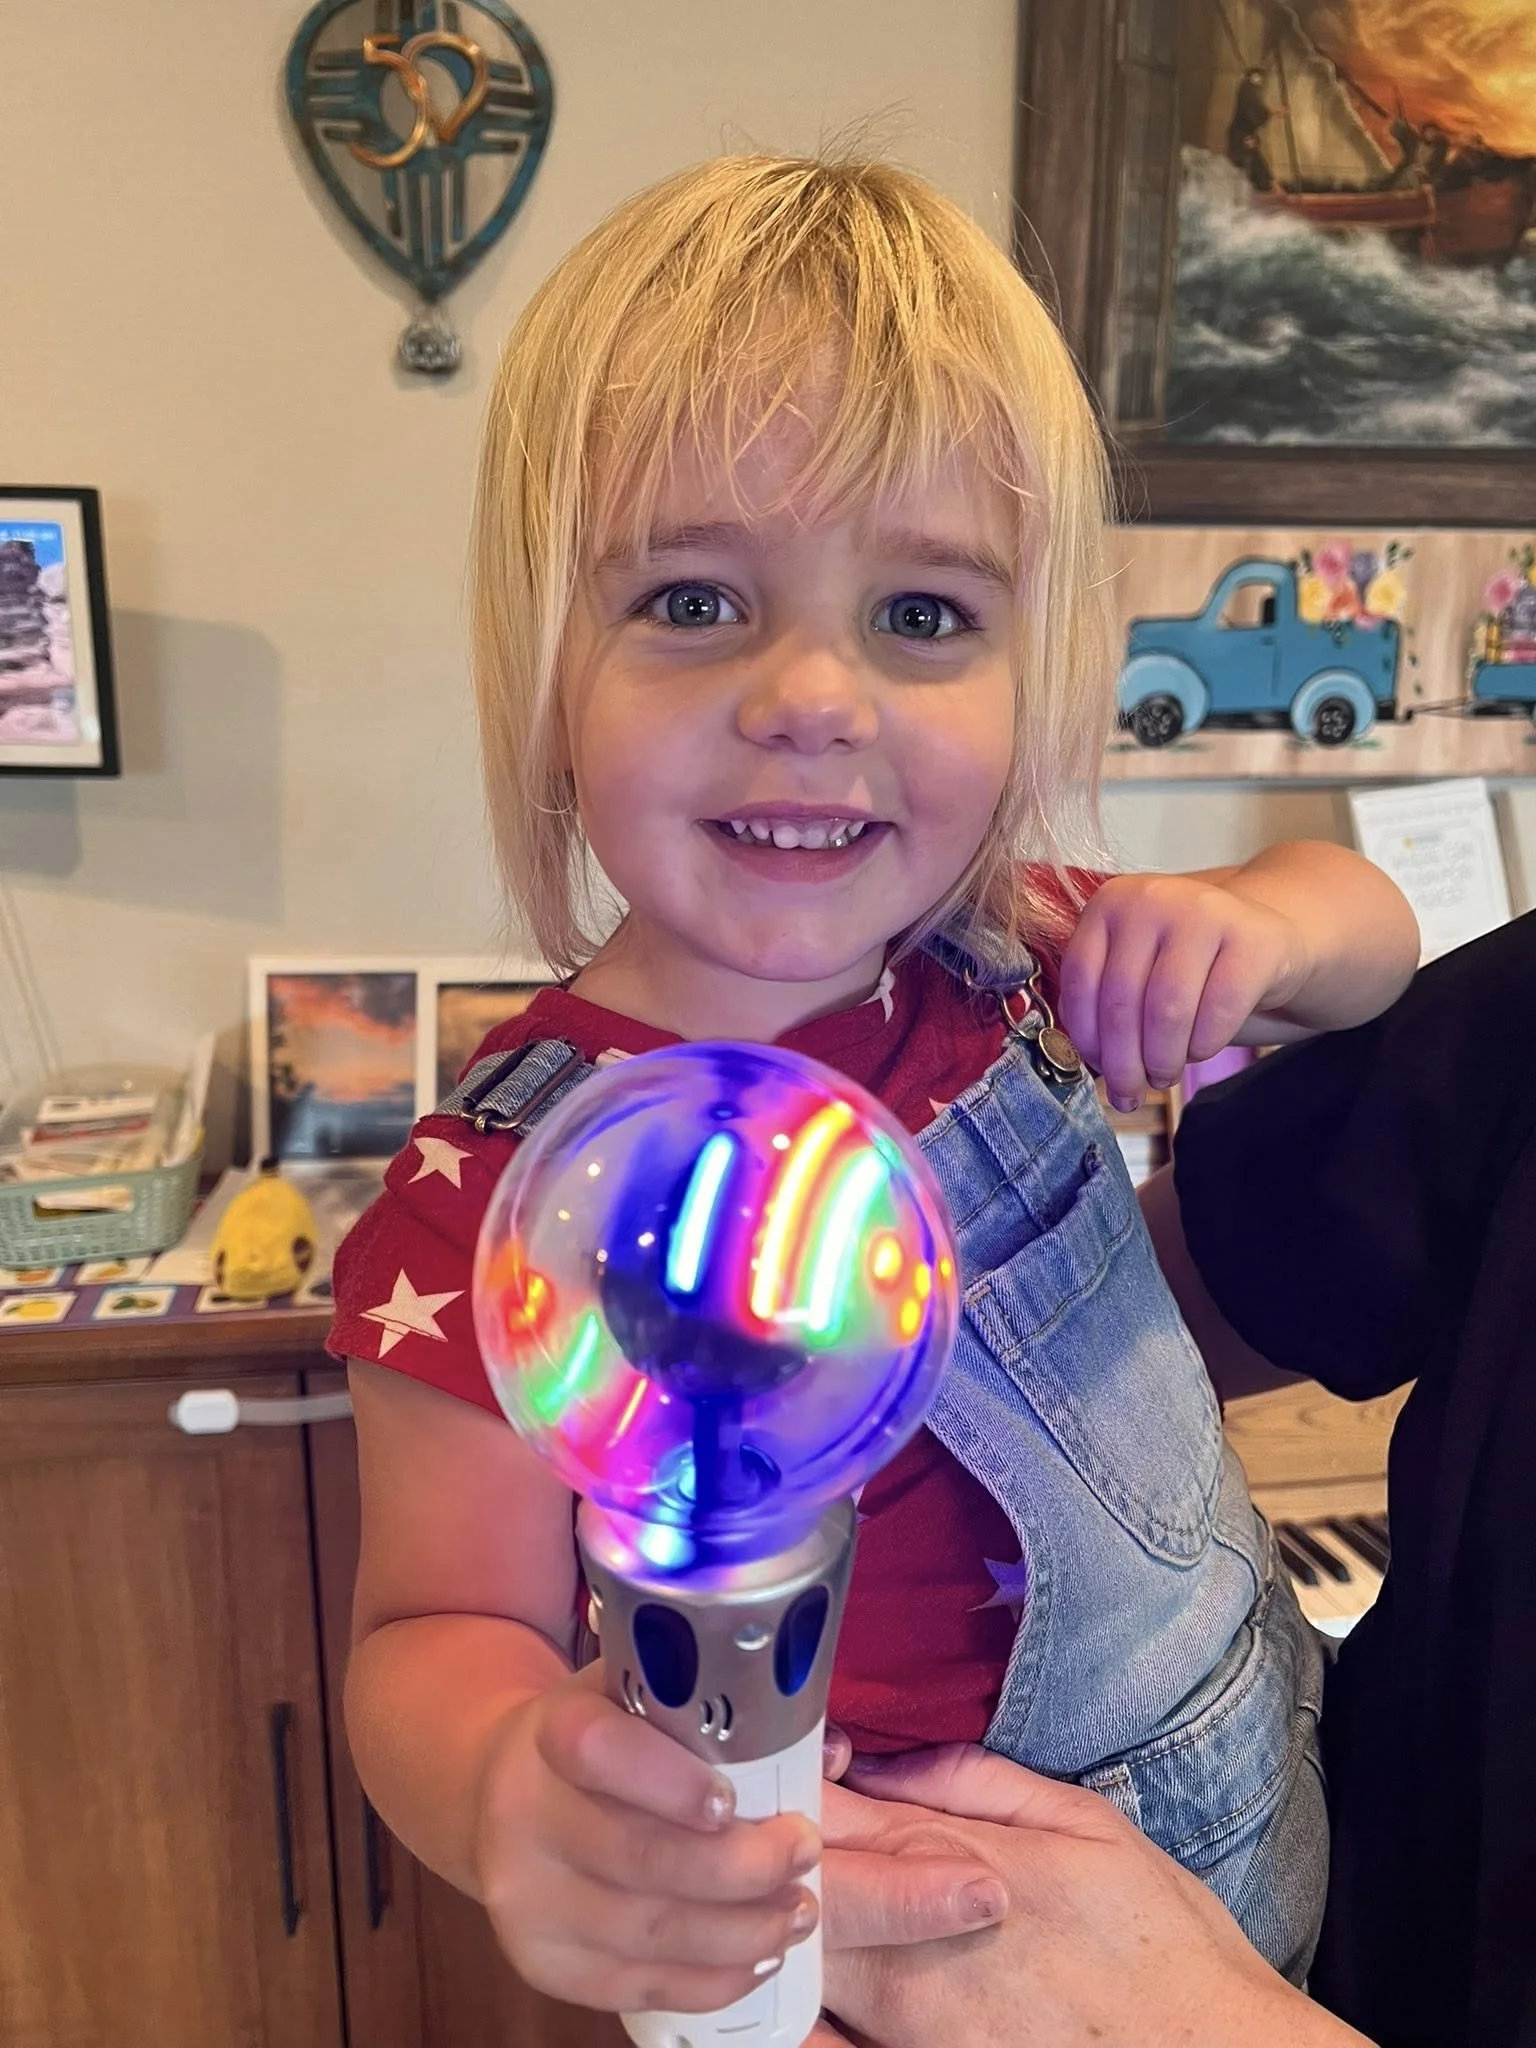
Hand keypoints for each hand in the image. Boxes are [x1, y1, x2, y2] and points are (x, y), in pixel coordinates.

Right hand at [474, 1662, 820, 2012]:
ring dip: (742, 1931)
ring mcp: (527, 1900)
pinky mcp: (543, 1963)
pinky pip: (639, 1987)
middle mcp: (523, 1816)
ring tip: (798, 1910)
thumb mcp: (631, 1692)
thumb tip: (797, 1728)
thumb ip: (694, 1702)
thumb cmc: (602, 1735)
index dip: (670, 1781)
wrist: (503, 1790)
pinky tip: (761, 1956)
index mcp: (551, 1729)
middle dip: (741, 1866)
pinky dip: (714, 1979)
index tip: (733, 1800)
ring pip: (649, 1933)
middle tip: (803, 1852)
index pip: (600, 1751)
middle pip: (639, 1857)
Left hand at [811, 1745, 1369, 2047]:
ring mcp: (908, 2023)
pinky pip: (830, 2034)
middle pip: (798, 1883)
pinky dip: (811, 2000)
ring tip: (794, 1895)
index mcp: (956, 1863)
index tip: (801, 1765)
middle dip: (777, 1850)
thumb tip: (889, 1763)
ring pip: (803, 1957)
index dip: (798, 1780)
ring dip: (787, 1920)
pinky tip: (821, 1976)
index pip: (833, 1808)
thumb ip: (975, 1783)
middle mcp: (916, 1945)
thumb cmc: (1159, 1944)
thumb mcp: (1083, 1823)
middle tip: (775, 1826)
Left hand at [1058, 874, 1305, 1110]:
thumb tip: (1093, 1061)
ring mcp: (1205, 913)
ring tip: (1164, 1076)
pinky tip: (1200, 1051)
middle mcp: (1152, 898)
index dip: (1085, 1036)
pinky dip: (1204, 1046)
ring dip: (1162, 1059)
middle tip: (1130, 1095)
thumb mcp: (1138, 967)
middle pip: (1122, 1000)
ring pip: (1167, 1010)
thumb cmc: (1188, 966)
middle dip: (1123, 1063)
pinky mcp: (1253, 939)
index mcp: (1111, 902)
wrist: (1267, 940)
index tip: (1098, 1070)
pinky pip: (1218, 1011)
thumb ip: (1106, 998)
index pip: (1080, 978)